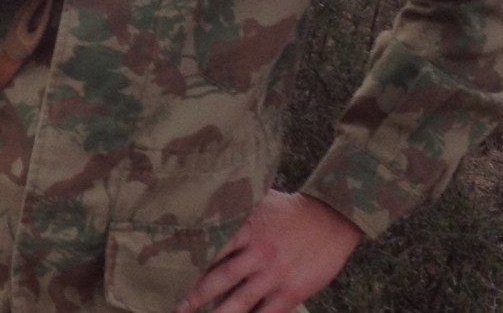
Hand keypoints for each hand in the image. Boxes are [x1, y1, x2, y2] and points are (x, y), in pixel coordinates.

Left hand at [177, 192, 361, 312]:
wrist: (333, 219)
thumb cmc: (293, 209)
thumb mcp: (261, 200)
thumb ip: (237, 207)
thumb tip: (207, 200)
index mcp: (247, 229)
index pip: (212, 247)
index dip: (190, 259)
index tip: (169, 268)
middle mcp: (257, 253)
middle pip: (220, 278)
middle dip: (195, 295)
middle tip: (177, 307)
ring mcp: (274, 275)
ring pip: (239, 302)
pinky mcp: (291, 292)